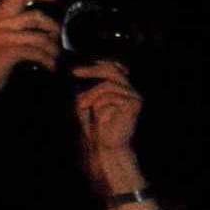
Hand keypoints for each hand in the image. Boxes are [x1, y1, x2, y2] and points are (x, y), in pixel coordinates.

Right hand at [0, 0, 59, 150]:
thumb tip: (25, 16)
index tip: (54, 1)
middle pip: (34, 13)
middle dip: (52, 23)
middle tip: (58, 34)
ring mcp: (1, 35)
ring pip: (40, 36)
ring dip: (53, 48)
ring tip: (55, 56)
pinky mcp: (8, 52)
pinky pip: (37, 53)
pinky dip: (48, 60)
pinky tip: (49, 67)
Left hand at [72, 61, 150, 208]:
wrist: (105, 145)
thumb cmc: (96, 125)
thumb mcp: (88, 101)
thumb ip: (89, 86)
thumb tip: (79, 68)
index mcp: (122, 89)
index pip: (116, 67)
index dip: (99, 64)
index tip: (79, 69)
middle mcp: (131, 91)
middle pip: (113, 68)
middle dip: (92, 70)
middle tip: (75, 73)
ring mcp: (134, 97)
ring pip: (108, 84)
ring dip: (91, 94)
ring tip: (82, 105)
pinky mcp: (133, 104)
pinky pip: (111, 95)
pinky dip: (99, 103)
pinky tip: (97, 113)